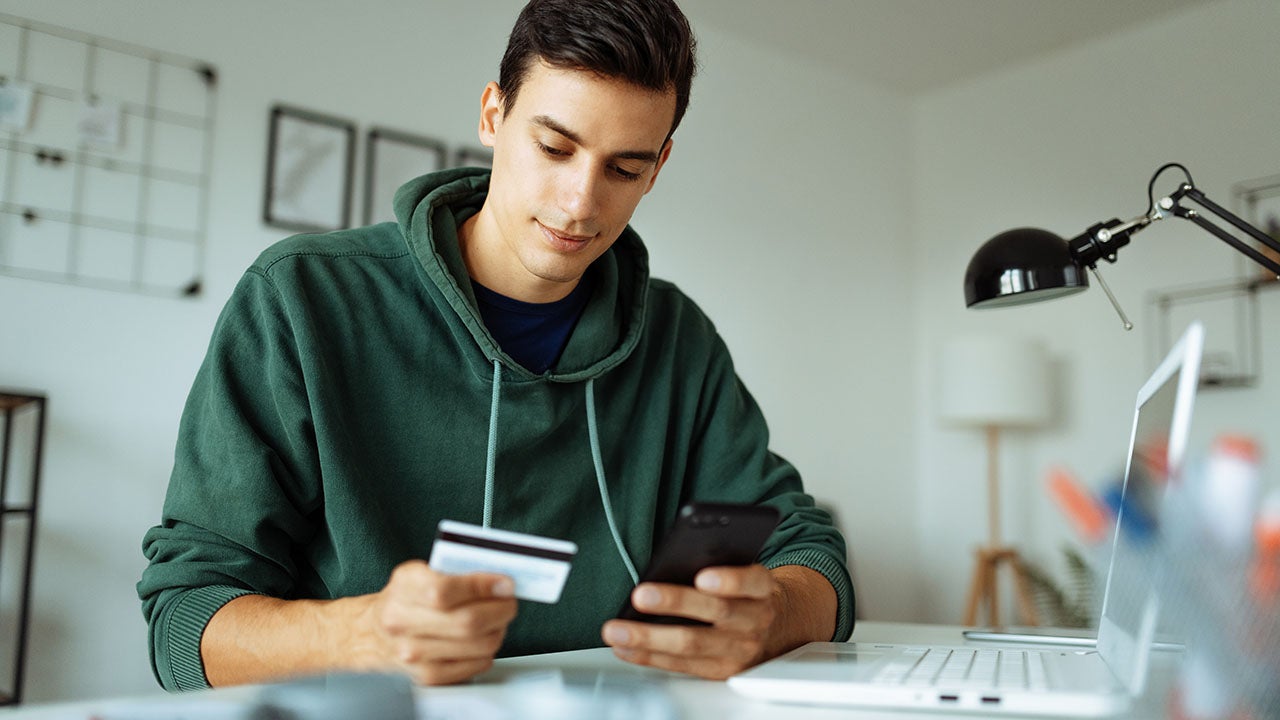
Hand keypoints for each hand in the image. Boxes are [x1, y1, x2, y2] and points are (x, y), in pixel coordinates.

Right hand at [357, 559, 518, 684]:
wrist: (369, 634)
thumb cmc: (401, 600)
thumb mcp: (418, 573)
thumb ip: (455, 570)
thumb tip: (497, 578)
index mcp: (403, 588)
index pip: (446, 590)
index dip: (482, 586)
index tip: (504, 584)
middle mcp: (402, 622)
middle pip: (468, 621)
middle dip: (500, 610)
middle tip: (508, 602)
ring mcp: (412, 653)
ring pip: (477, 645)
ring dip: (498, 631)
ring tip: (496, 621)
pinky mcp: (425, 676)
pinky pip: (472, 666)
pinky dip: (486, 652)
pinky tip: (480, 641)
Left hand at [600, 564, 778, 679]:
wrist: (771, 626)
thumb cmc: (742, 591)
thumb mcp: (739, 569)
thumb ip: (716, 562)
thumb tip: (669, 564)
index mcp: (761, 588)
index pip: (751, 581)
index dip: (729, 580)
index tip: (702, 575)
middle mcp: (755, 620)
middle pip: (715, 612)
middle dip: (675, 603)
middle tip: (640, 596)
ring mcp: (739, 649)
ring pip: (692, 644)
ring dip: (649, 637)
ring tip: (617, 629)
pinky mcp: (721, 670)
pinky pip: (681, 665)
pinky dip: (648, 656)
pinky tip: (625, 647)